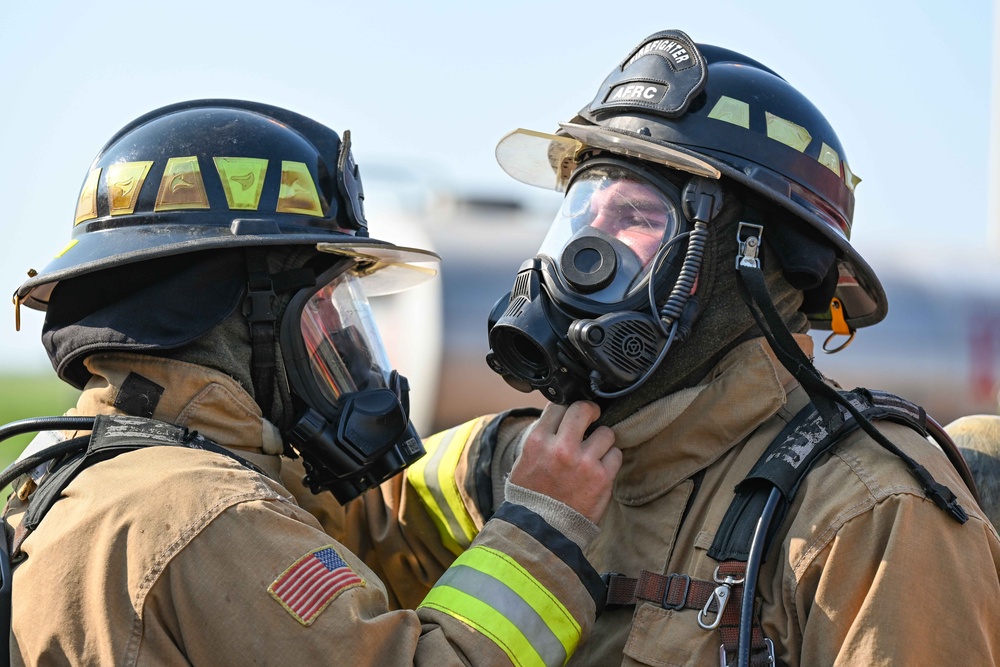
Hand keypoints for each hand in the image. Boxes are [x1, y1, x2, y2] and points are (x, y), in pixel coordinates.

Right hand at [508, 401, 621, 524]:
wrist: (541, 530)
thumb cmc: (531, 496)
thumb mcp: (524, 460)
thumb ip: (542, 438)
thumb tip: (560, 419)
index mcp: (537, 441)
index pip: (558, 406)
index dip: (566, 409)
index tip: (570, 416)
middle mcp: (561, 448)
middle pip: (583, 409)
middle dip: (590, 411)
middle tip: (592, 417)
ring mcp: (583, 462)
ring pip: (605, 432)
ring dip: (602, 440)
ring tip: (595, 450)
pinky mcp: (602, 478)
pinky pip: (616, 455)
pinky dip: (610, 459)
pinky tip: (600, 467)